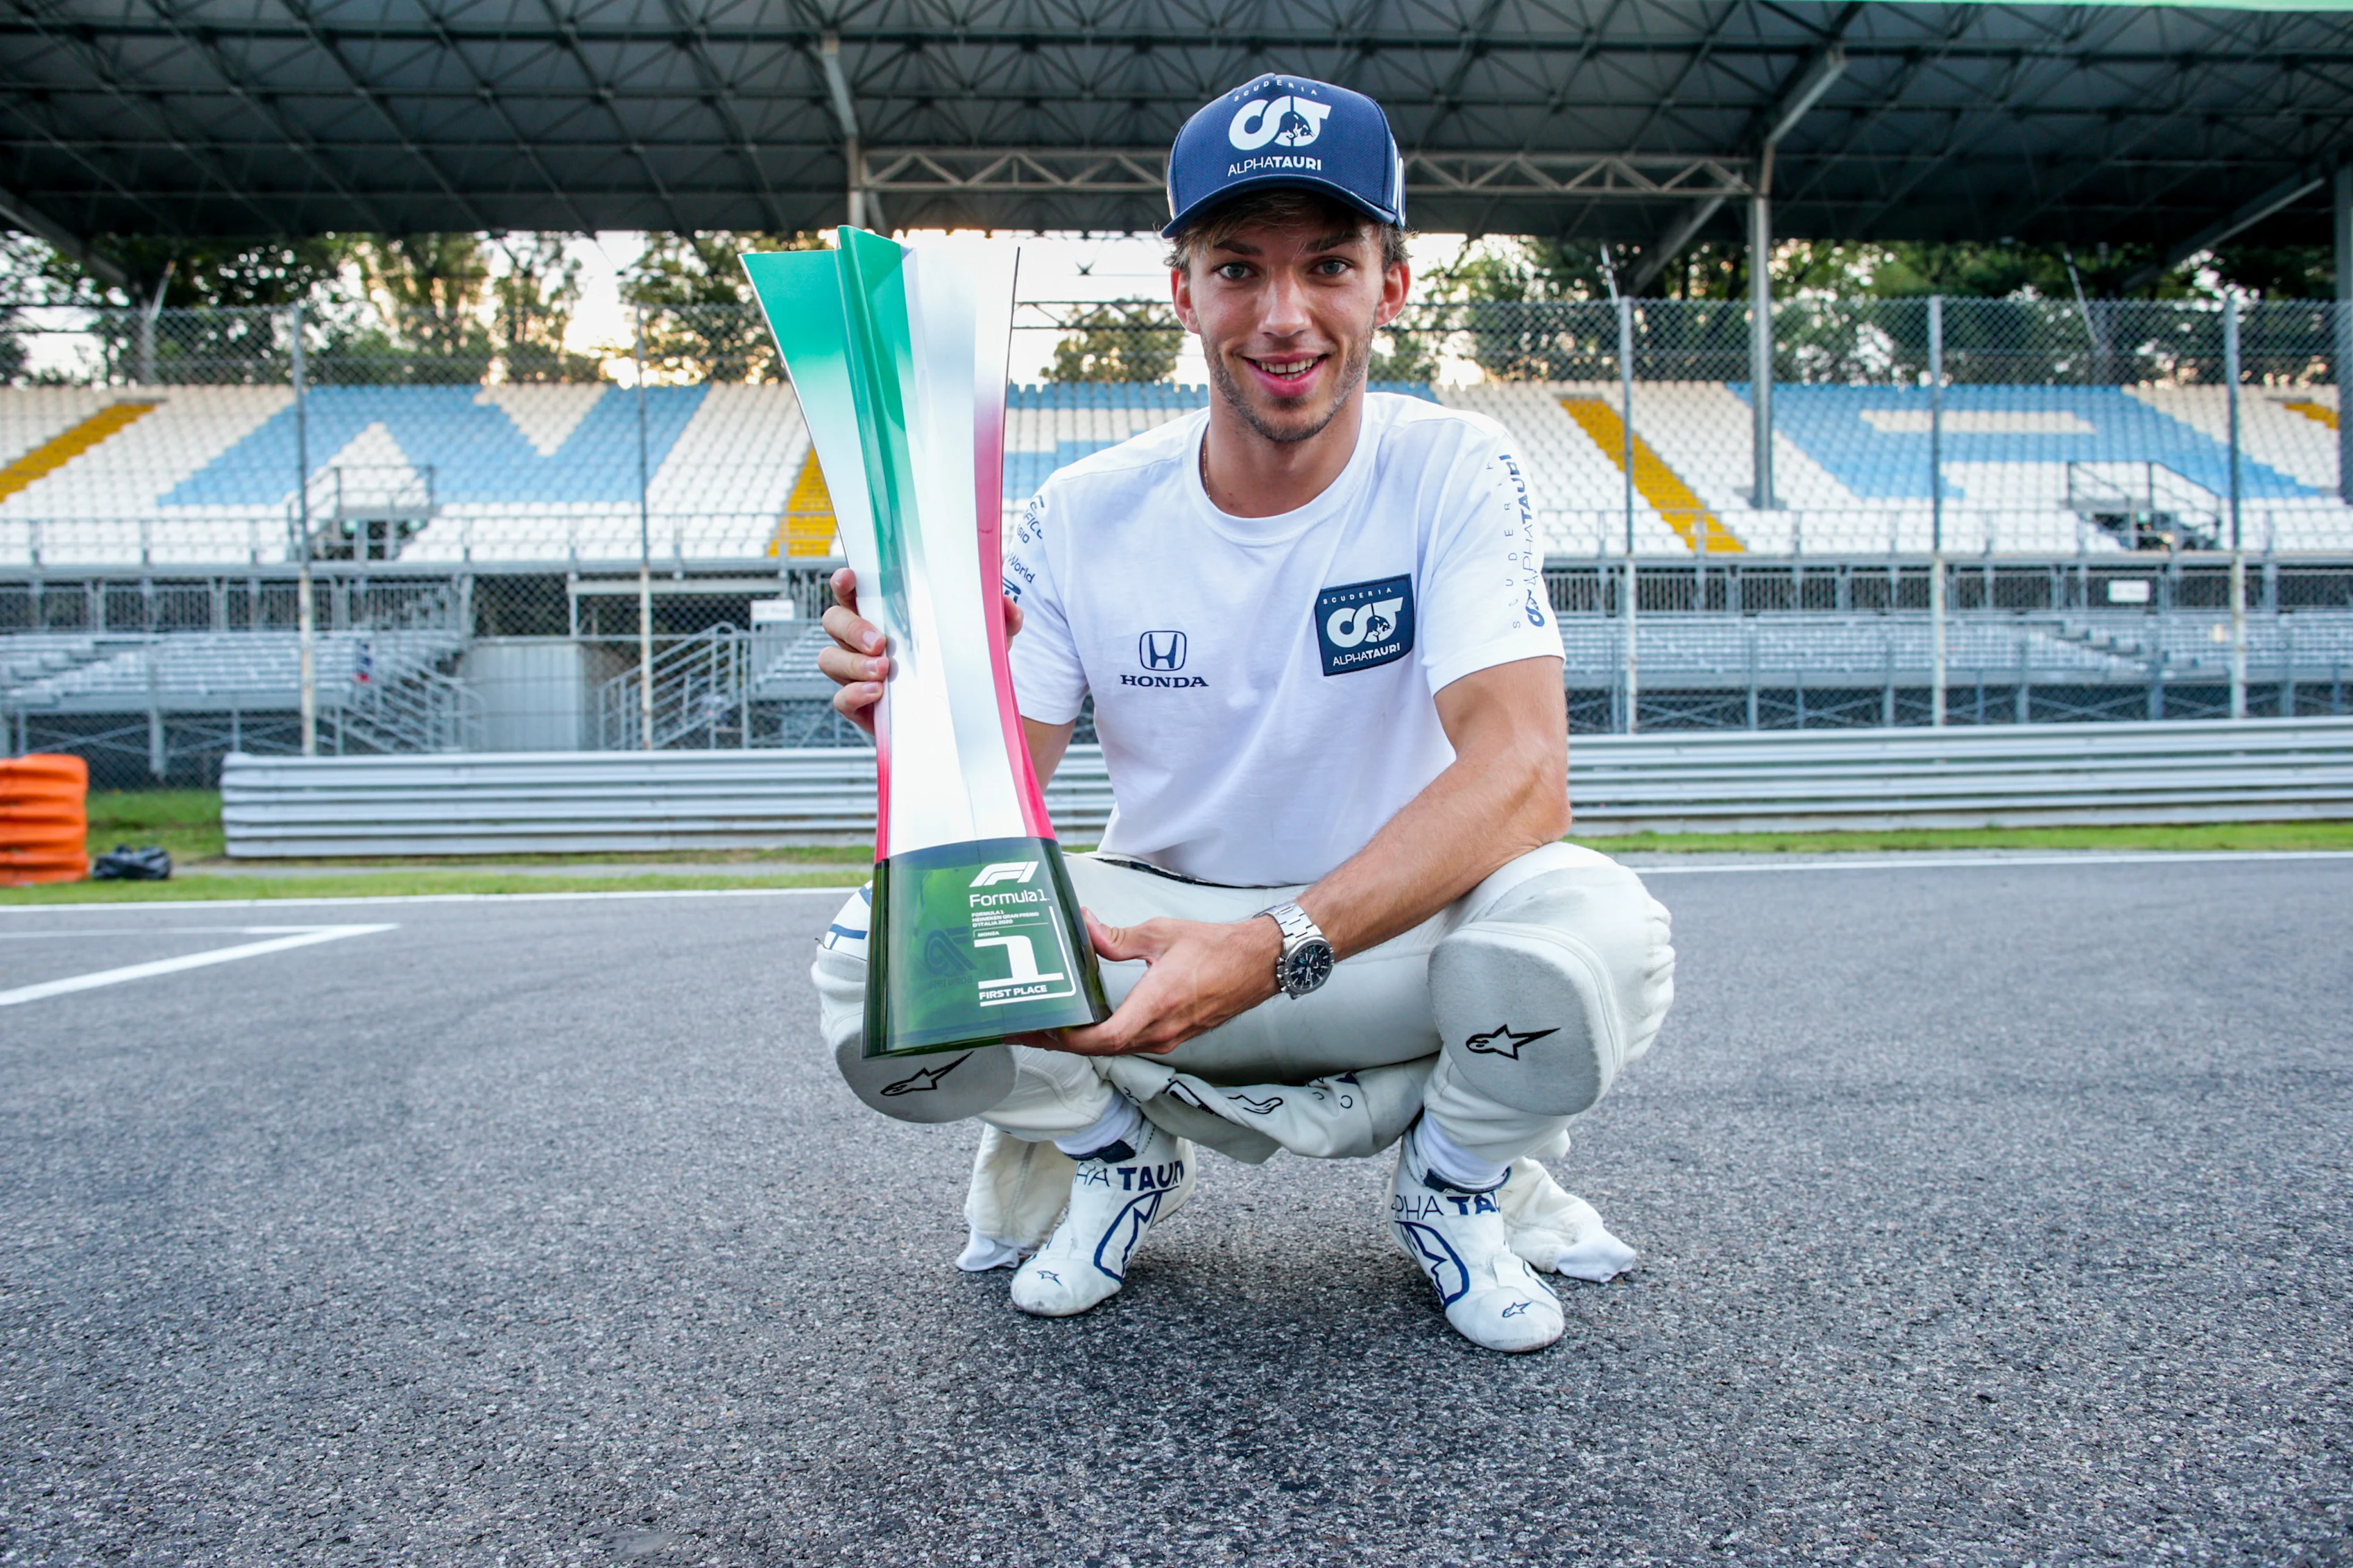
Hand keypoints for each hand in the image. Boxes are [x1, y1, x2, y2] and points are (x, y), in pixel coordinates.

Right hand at [815, 567, 1024, 734]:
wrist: (960, 717)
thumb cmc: (959, 666)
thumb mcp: (984, 642)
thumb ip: (998, 621)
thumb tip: (1008, 607)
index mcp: (883, 613)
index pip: (853, 590)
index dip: (844, 581)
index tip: (849, 577)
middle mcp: (860, 640)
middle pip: (833, 620)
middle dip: (852, 628)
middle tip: (881, 642)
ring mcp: (854, 672)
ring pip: (829, 658)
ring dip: (852, 663)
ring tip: (883, 671)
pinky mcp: (858, 704)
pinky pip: (840, 698)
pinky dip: (854, 693)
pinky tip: (876, 693)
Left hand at [1041, 909, 1281, 1056]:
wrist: (1257, 964)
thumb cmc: (1216, 949)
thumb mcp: (1161, 934)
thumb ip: (1117, 937)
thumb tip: (1084, 927)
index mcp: (1158, 1004)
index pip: (1106, 1038)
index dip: (1071, 1039)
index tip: (1044, 1028)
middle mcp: (1162, 1030)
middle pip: (1102, 1049)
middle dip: (1061, 1042)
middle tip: (1027, 1029)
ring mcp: (1168, 1037)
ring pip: (1114, 1049)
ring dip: (1080, 1042)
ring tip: (1049, 1027)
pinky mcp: (1172, 1036)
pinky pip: (1130, 1044)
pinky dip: (1102, 1039)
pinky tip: (1086, 1025)